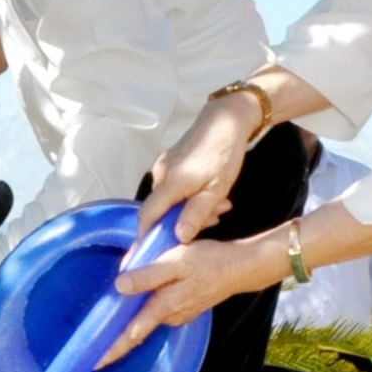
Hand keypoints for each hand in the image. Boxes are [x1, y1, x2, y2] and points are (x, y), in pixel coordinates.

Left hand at [103, 232, 284, 364]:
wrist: (241, 268)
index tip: (94, 364)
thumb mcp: (175, 262)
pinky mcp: (185, 308)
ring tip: (110, 332)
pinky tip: (139, 306)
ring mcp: (179, 314)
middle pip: (137, 333)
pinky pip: (160, 313)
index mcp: (163, 306)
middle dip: (117, 345)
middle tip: (95, 358)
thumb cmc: (208, 262)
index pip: (131, 334)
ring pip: (148, 321)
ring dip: (132, 325)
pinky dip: (147, 314)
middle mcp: (170, 316)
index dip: (112, 349)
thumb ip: (148, 275)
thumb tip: (120, 287)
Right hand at [136, 92, 260, 241]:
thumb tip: (179, 237)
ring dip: (190, 207)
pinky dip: (188, 195)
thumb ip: (196, 214)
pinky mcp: (169, 161)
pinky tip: (210, 192)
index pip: (147, 217)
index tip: (151, 252)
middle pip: (161, 209)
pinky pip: (173, 186)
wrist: (226, 119)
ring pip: (169, 198)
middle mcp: (160, 174)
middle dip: (183, 221)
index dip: (146, 236)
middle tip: (214, 220)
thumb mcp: (216, 189)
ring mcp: (163, 166)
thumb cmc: (224, 154)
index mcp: (169, 183)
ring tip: (219, 205)